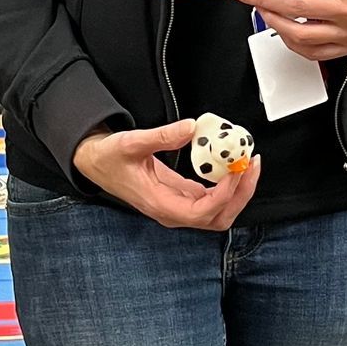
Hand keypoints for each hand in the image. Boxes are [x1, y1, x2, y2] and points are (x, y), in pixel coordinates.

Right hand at [73, 120, 259, 228]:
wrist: (96, 163)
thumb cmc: (109, 159)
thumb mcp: (131, 142)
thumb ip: (162, 136)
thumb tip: (191, 128)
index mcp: (160, 204)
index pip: (203, 211)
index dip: (225, 193)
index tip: (236, 170)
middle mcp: (172, 212)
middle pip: (218, 217)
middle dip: (240, 194)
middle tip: (251, 165)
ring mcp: (178, 207)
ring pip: (218, 211)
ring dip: (237, 191)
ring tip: (247, 164)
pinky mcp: (181, 197)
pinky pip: (212, 199)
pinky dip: (227, 185)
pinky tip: (231, 165)